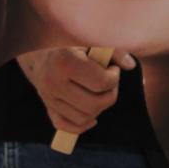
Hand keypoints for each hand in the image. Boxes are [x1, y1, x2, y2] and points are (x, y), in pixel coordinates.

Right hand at [17, 47, 133, 135]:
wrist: (37, 52)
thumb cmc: (70, 43)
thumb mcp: (91, 41)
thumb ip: (113, 51)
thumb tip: (130, 65)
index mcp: (65, 62)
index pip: (101, 83)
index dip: (114, 77)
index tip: (112, 68)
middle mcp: (53, 83)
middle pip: (94, 105)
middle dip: (110, 94)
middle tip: (109, 80)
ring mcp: (48, 98)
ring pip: (84, 118)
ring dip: (99, 107)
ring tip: (99, 89)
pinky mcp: (47, 107)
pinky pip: (67, 127)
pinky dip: (83, 124)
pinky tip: (92, 112)